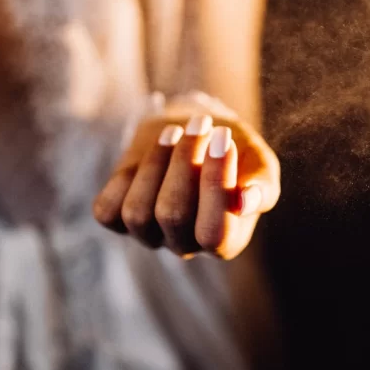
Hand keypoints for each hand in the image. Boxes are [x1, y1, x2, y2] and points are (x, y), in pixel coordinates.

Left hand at [93, 114, 280, 259]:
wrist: (199, 130)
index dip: (215, 185)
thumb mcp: (259, 163)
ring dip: (156, 164)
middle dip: (185, 162)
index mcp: (226, 242)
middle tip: (201, 124)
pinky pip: (108, 211)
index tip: (223, 138)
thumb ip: (262, 184)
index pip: (214, 233)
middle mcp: (186, 245)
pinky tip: (151, 152)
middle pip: (173, 217)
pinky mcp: (119, 219)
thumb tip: (245, 201)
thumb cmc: (235, 150)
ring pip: (138, 214)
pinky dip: (126, 176)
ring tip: (174, 131)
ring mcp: (149, 235)